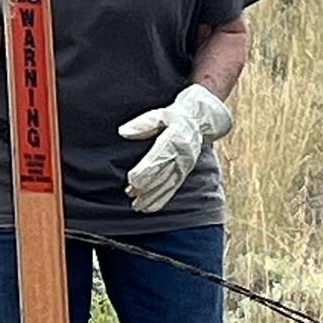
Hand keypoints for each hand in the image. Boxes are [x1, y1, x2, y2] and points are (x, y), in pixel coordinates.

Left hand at [118, 84, 232, 212]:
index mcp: (174, 139)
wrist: (199, 121)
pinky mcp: (184, 173)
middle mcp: (181, 155)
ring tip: (136, 206)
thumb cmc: (174, 117)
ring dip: (151, 197)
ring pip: (166, 185)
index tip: (131, 179)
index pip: (159, 158)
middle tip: (130, 194)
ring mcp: (184, 166)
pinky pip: (173, 189)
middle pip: (162, 174)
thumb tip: (123, 132)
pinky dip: (161, 199)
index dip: (145, 170)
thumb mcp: (159, 114)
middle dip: (146, 186)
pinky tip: (149, 208)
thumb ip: (142, 124)